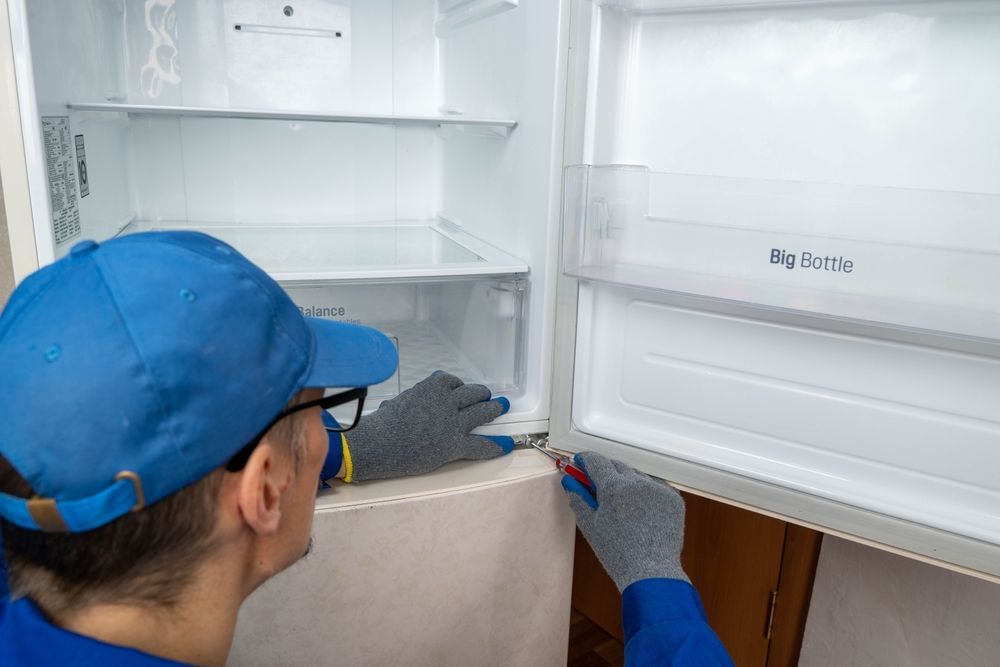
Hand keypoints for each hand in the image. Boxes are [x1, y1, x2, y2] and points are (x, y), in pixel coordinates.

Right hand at [341, 372, 513, 481]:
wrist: (377, 444)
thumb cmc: (383, 423)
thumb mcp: (400, 398)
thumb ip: (419, 393)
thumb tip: (431, 385)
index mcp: (432, 387)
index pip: (452, 381)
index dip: (458, 386)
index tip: (459, 389)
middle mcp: (447, 401)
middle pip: (473, 393)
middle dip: (481, 393)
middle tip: (487, 396)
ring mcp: (453, 423)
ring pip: (483, 412)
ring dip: (494, 408)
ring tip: (502, 406)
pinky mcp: (454, 445)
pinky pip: (481, 444)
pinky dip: (496, 445)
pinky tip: (506, 444)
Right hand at [561, 451, 687, 590]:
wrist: (651, 573)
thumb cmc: (618, 554)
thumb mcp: (591, 525)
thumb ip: (579, 498)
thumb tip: (569, 479)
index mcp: (614, 488)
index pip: (596, 461)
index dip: (586, 460)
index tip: (581, 463)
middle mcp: (638, 483)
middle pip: (617, 465)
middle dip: (605, 472)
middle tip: (598, 487)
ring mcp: (658, 490)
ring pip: (637, 476)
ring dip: (627, 482)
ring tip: (622, 506)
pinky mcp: (673, 499)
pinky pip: (656, 487)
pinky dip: (647, 493)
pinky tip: (641, 511)